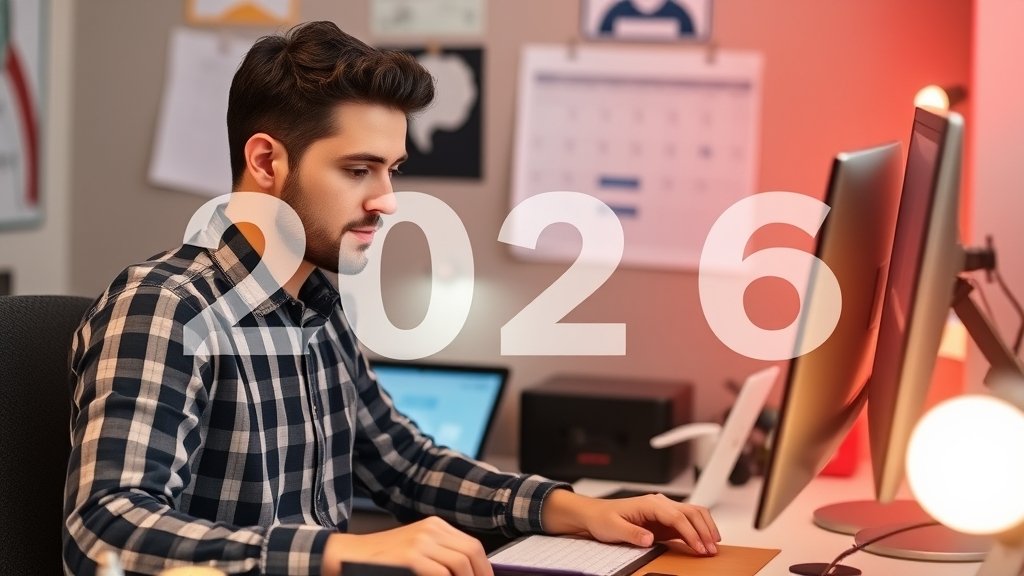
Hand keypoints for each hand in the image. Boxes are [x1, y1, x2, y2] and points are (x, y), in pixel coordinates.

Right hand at [321, 516, 491, 575]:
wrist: (347, 557)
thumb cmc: (380, 560)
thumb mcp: (415, 551)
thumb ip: (440, 558)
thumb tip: (468, 574)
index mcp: (435, 526)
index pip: (472, 546)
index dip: (484, 569)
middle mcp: (431, 530)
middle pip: (472, 554)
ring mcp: (420, 542)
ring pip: (461, 565)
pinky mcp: (411, 557)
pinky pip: (441, 575)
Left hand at [541, 489, 720, 555]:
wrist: (595, 514)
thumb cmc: (603, 518)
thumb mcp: (613, 528)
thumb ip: (632, 533)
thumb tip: (650, 539)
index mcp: (650, 503)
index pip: (677, 516)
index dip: (691, 533)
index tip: (699, 547)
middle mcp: (660, 504)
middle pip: (691, 512)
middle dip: (704, 530)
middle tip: (711, 549)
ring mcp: (664, 511)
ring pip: (694, 513)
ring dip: (706, 528)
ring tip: (713, 546)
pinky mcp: (664, 520)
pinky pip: (687, 522)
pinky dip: (699, 530)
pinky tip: (704, 542)